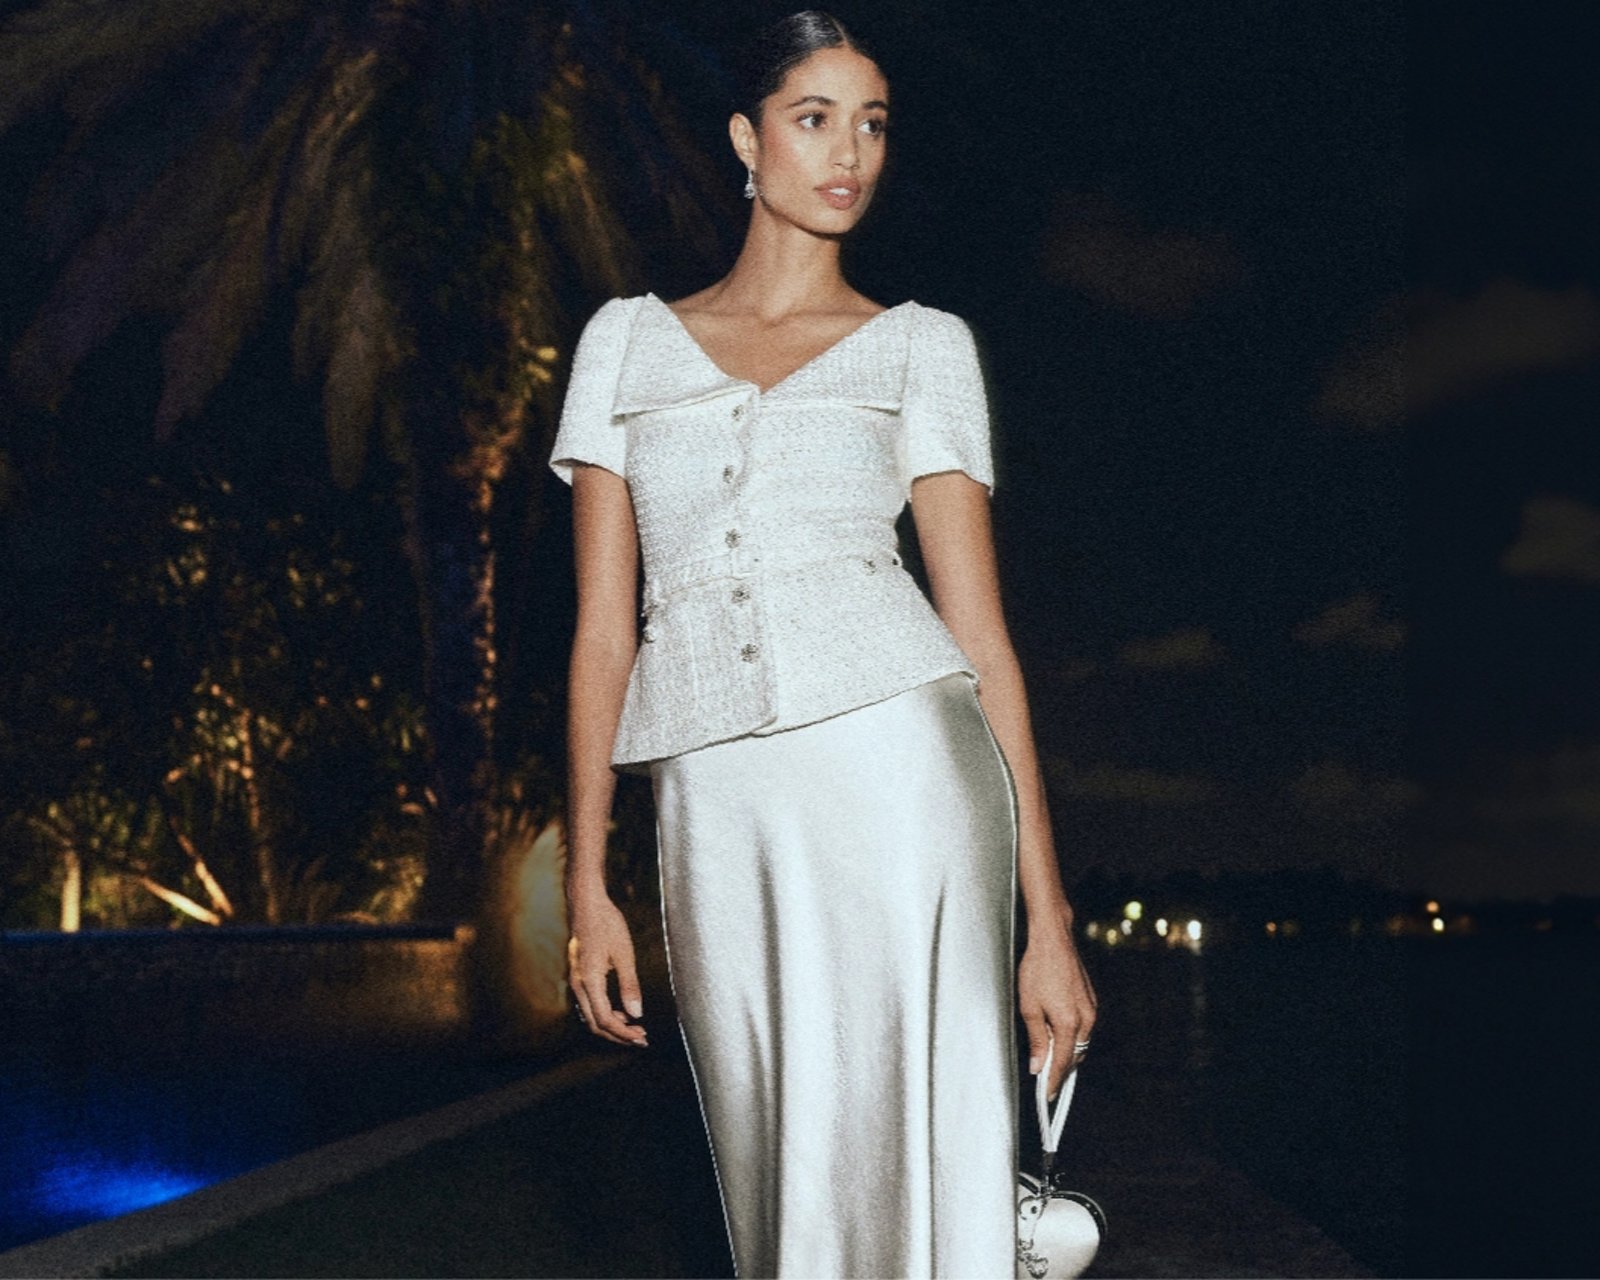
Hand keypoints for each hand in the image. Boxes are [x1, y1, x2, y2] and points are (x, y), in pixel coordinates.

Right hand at [567, 889, 648, 1047]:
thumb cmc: (606, 924)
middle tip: (641, 1038)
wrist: (586, 903)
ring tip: (634, 1027)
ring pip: (590, 1016)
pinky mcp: (579, 976)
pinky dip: (605, 1014)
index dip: (624, 1033)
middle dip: (618, 1035)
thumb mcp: (623, 953)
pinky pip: (589, 1005)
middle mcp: (578, 985)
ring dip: (612, 1026)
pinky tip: (621, 1011)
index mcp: (589, 981)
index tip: (642, 1038)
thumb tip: (636, 1014)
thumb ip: (629, 985)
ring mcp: (576, 981)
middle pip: (595, 1024)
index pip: (605, 1019)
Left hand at [1018, 915, 1097, 1102]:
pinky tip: (1058, 1035)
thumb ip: (1036, 1039)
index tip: (1046, 1096)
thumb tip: (1038, 1065)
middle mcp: (1085, 1019)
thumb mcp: (1029, 1007)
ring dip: (1066, 1052)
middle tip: (1044, 1079)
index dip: (1053, 1081)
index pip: (1062, 1062)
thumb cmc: (1037, 969)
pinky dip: (1071, 1037)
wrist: (1053, 940)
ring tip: (1049, 1058)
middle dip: (1060, 1069)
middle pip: (1074, 1056)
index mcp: (1069, 1023)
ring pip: (1080, 1042)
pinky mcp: (1091, 1001)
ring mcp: (1091, 1009)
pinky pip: (1083, 1028)